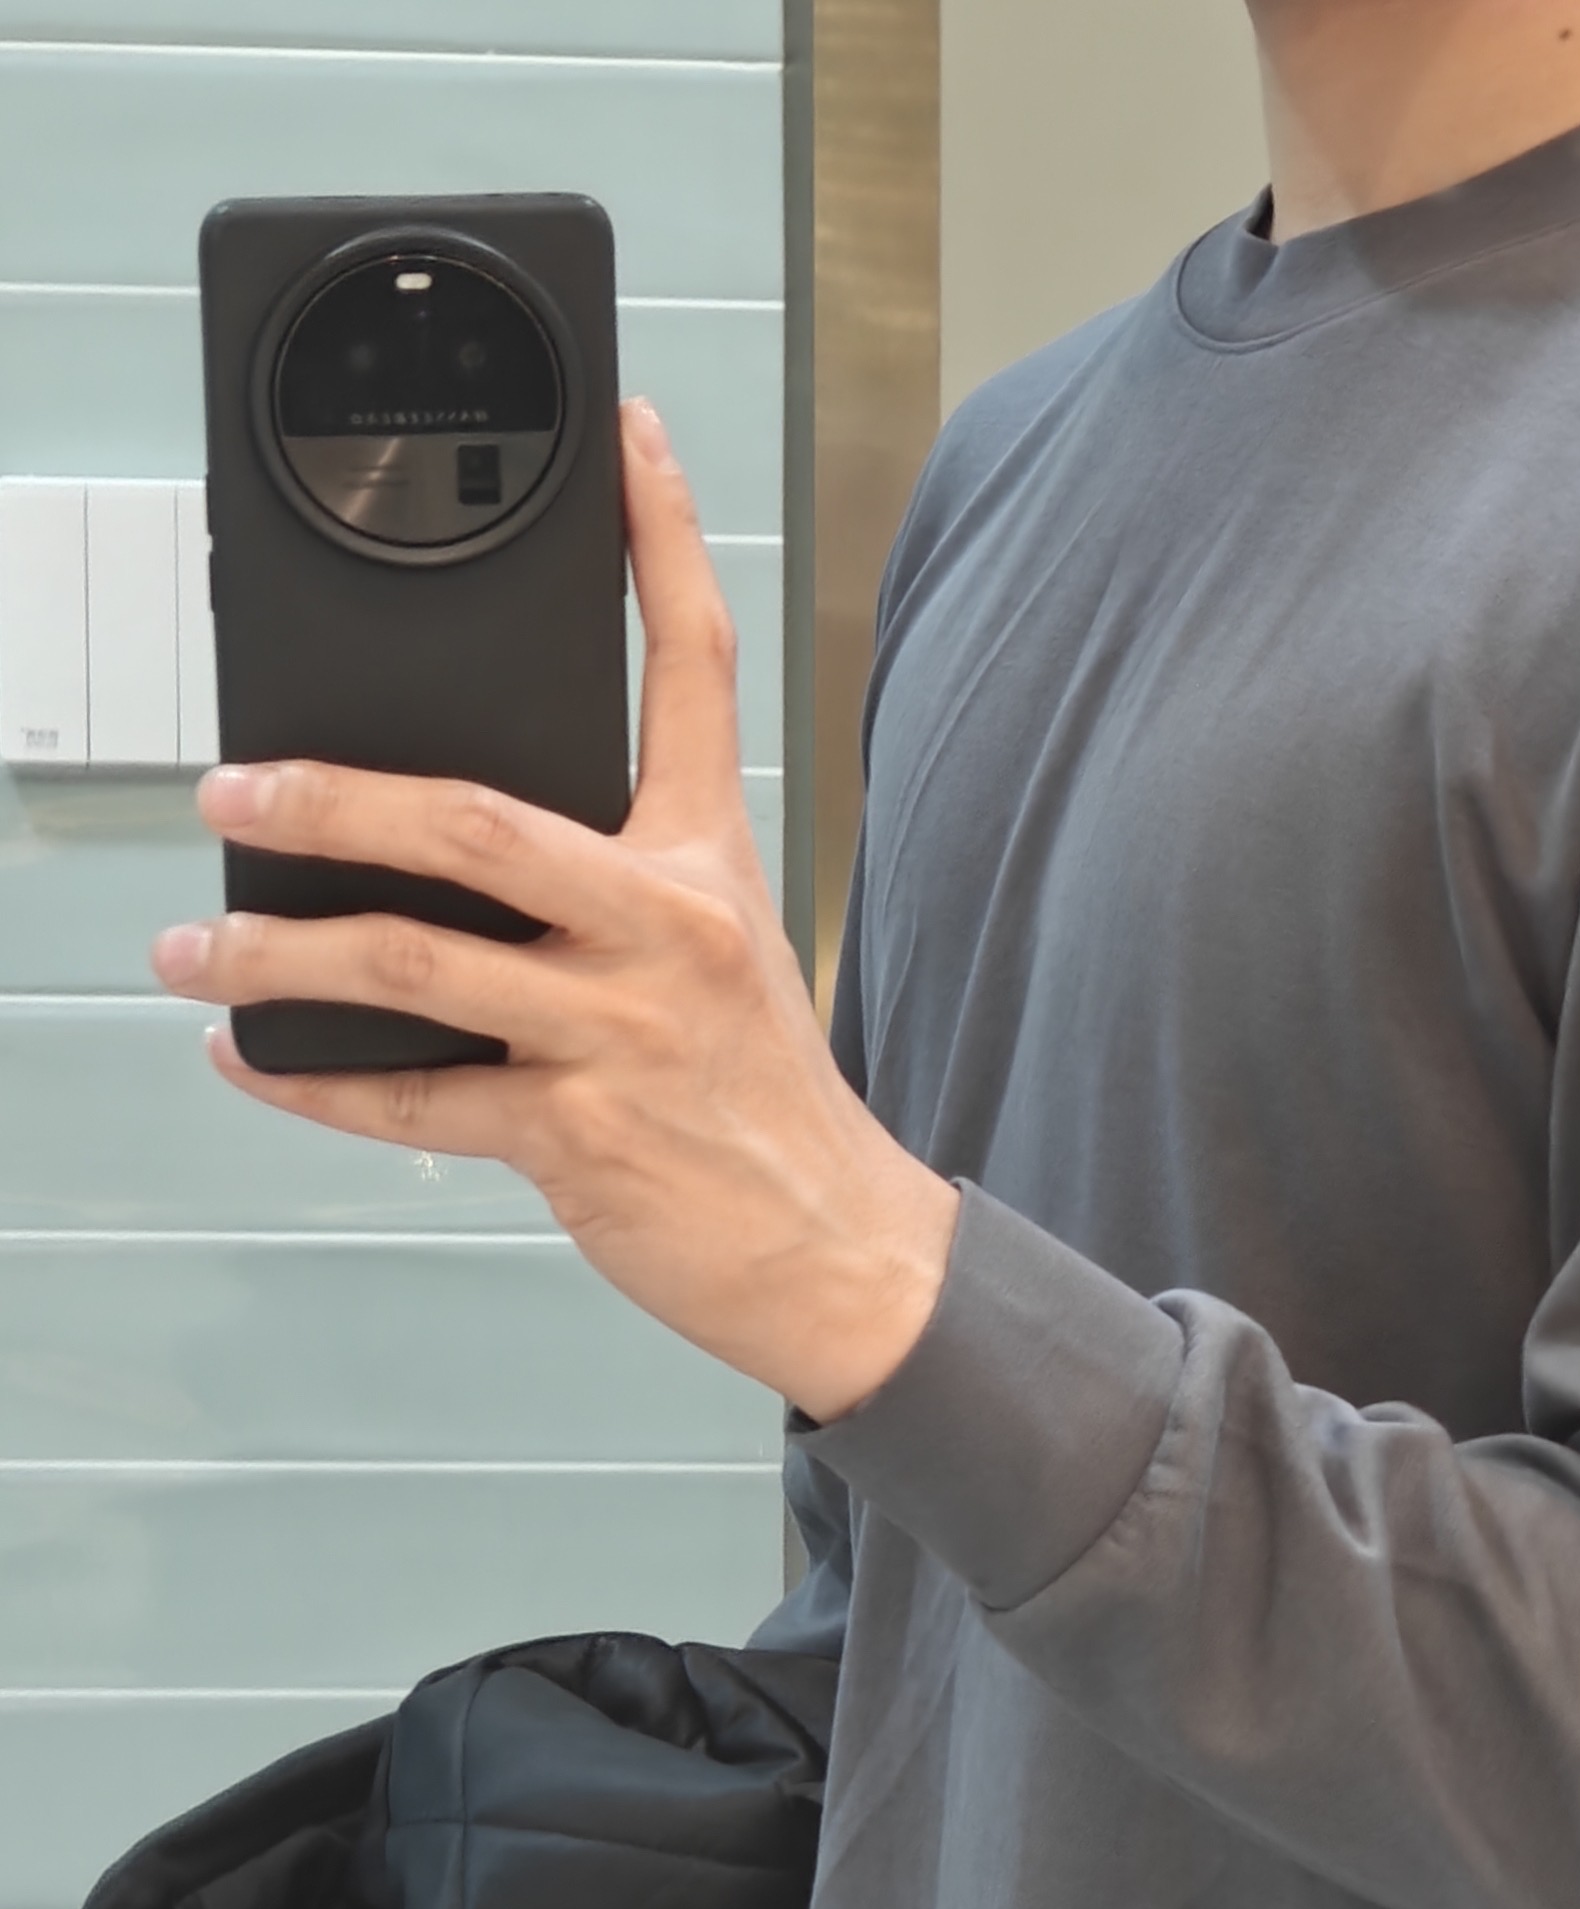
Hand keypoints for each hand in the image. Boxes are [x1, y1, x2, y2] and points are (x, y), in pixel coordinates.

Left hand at [152, 397, 959, 1424]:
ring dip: (275, 952)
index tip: (630, 442)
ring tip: (194, 950)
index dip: (662, 543)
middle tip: (233, 787)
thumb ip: (616, 893)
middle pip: (475, 820)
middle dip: (330, 797)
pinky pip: (411, 1095)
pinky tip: (253, 1058)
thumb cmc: (768, 1107)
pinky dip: (311, 1078)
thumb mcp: (723, 965)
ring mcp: (620, 1033)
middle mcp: (668, 933)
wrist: (839, 1248)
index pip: (694, 673)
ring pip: (413, 961)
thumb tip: (454, 859)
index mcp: (710, 870)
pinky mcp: (578, 1134)